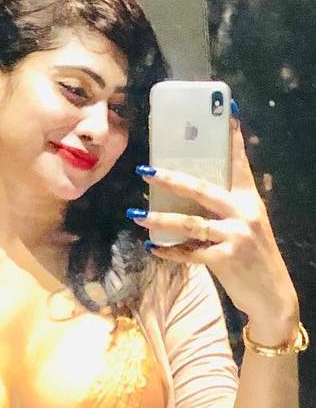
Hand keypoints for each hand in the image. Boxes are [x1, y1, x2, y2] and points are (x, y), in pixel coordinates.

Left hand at [131, 119, 299, 343]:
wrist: (272, 297)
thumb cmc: (252, 257)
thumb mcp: (246, 225)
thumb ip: (224, 207)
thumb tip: (186, 190)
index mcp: (249, 199)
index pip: (239, 161)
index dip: (231, 135)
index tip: (224, 109)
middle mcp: (245, 213)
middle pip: (202, 189)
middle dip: (171, 179)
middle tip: (145, 171)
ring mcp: (236, 236)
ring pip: (190, 223)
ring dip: (159, 219)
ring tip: (136, 215)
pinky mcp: (226, 260)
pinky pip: (191, 254)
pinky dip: (170, 251)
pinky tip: (152, 248)